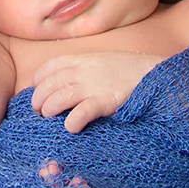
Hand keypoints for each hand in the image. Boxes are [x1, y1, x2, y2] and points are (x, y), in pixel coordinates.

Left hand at [30, 51, 157, 132]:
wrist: (152, 73)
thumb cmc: (126, 70)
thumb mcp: (99, 60)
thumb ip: (81, 67)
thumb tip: (62, 81)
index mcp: (80, 60)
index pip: (48, 67)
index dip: (37, 80)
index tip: (36, 90)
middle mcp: (81, 72)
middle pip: (48, 85)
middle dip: (38, 99)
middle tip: (39, 111)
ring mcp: (91, 86)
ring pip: (57, 99)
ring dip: (48, 110)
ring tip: (49, 118)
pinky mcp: (103, 102)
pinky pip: (80, 114)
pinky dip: (71, 122)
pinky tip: (70, 127)